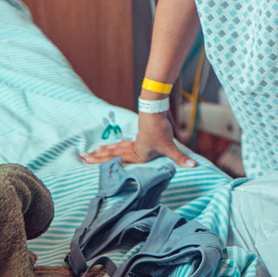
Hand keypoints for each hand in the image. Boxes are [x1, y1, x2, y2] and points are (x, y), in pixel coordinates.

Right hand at [80, 110, 196, 167]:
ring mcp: (134, 142)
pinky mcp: (138, 136)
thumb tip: (194, 166)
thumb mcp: (170, 146)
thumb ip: (181, 158)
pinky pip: (122, 144)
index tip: (88, 163)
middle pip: (112, 154)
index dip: (103, 163)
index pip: (117, 161)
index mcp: (137, 155)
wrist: (155, 110)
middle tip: (83, 157)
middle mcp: (132, 149)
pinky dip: (114, 146)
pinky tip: (111, 147)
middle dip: (97, 157)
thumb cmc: (160, 129)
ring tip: (91, 151)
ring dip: (104, 151)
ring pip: (115, 148)